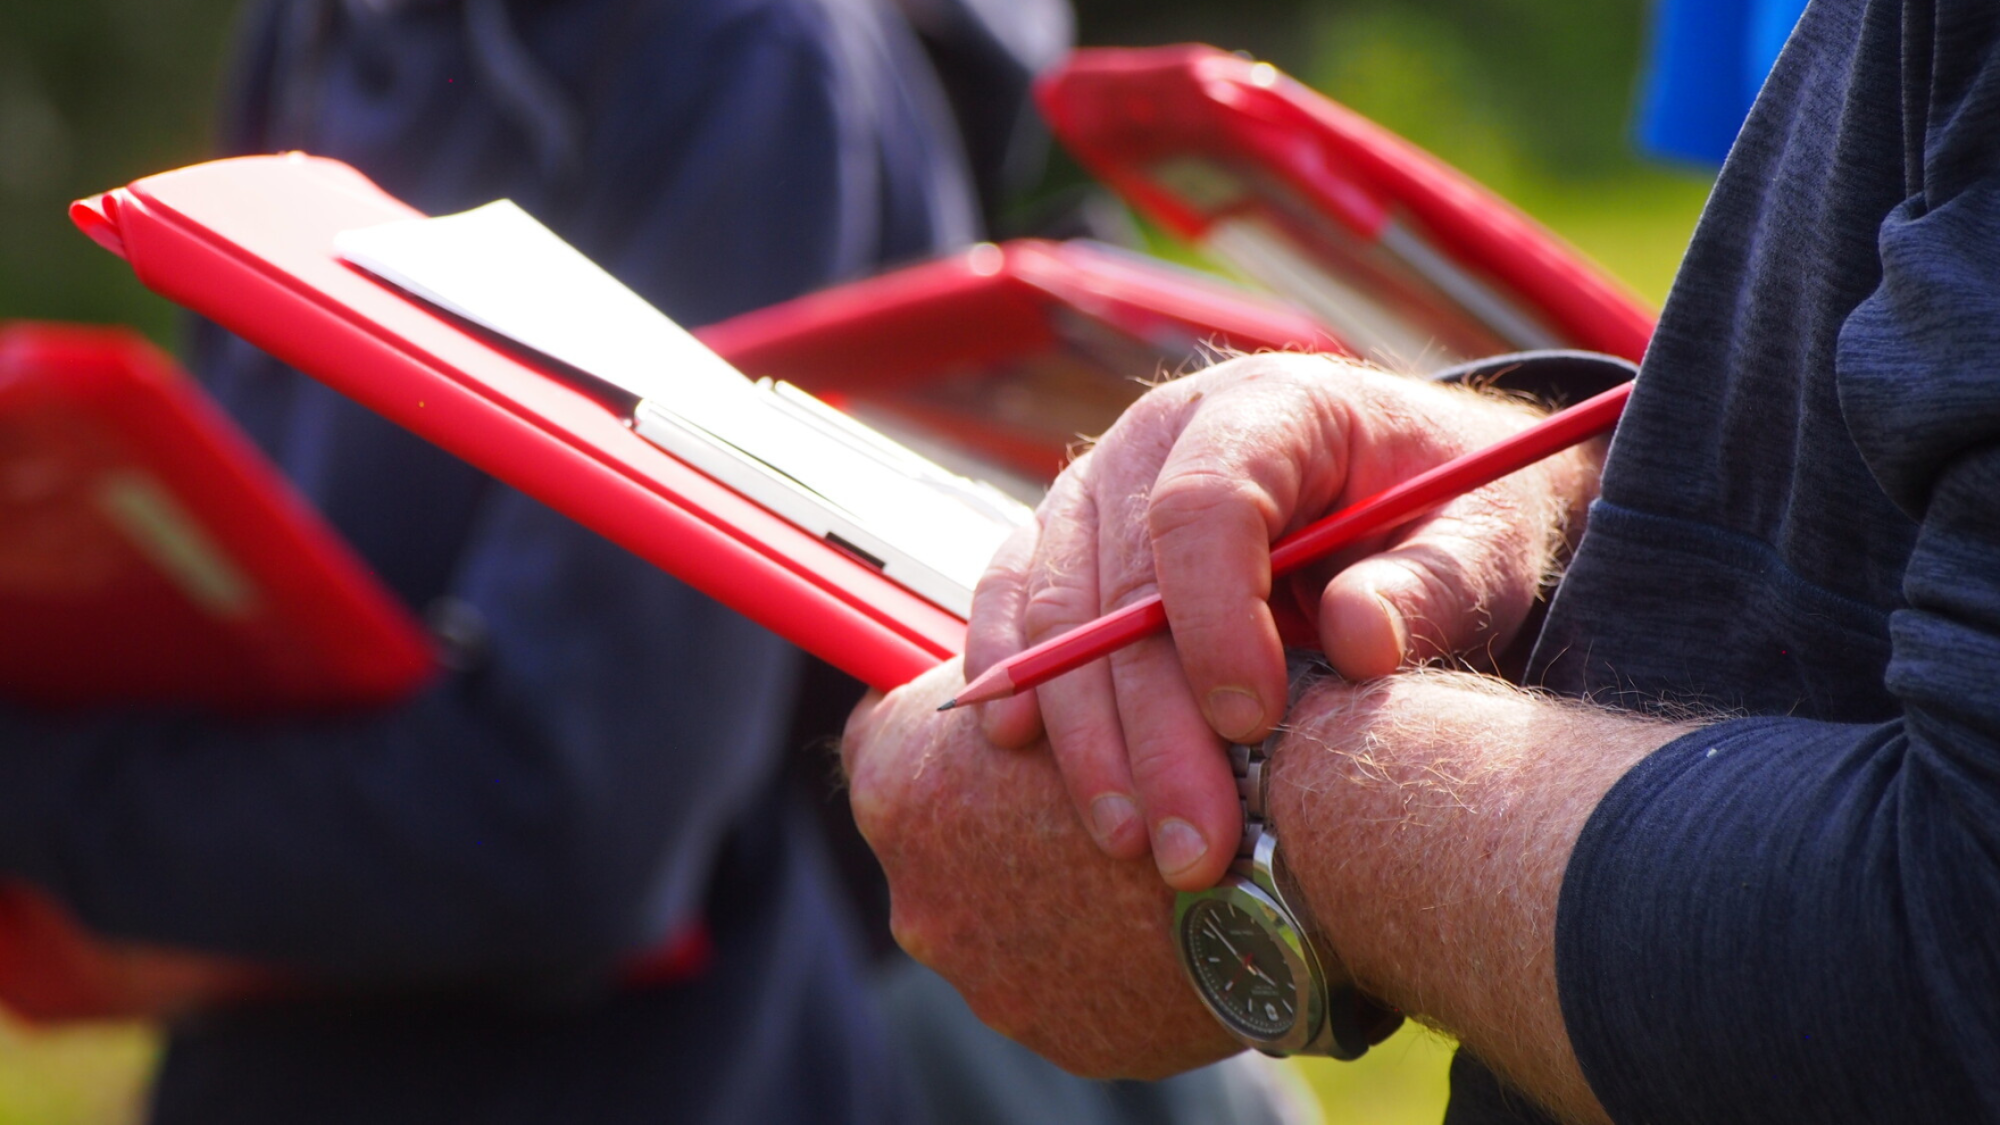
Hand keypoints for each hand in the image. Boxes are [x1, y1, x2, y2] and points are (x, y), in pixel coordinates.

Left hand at [841, 665, 1237, 1078]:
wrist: (1277, 838)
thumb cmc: (1173, 722)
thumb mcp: (1063, 655)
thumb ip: (1009, 678)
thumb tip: (1004, 681)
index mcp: (895, 787)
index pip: (880, 743)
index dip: (941, 728)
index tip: (995, 726)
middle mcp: (920, 895)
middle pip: (944, 846)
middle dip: (1001, 823)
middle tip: (1082, 794)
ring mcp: (988, 979)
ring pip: (1013, 924)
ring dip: (1060, 896)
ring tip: (1145, 855)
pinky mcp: (1065, 1035)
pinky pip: (1076, 985)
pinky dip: (1112, 954)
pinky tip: (1170, 912)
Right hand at [967, 353, 1600, 888]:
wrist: (1411, 488)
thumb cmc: (1453, 511)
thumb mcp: (1486, 540)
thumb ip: (1434, 583)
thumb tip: (1359, 637)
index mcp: (1270, 407)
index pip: (1207, 504)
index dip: (1215, 618)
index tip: (1252, 723)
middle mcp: (1162, 433)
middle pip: (1123, 580)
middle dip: (1153, 725)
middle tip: (1192, 843)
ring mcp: (1102, 482)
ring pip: (1061, 606)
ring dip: (1086, 732)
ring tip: (1132, 842)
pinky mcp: (1069, 536)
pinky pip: (1016, 596)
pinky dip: (1014, 671)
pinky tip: (1017, 746)